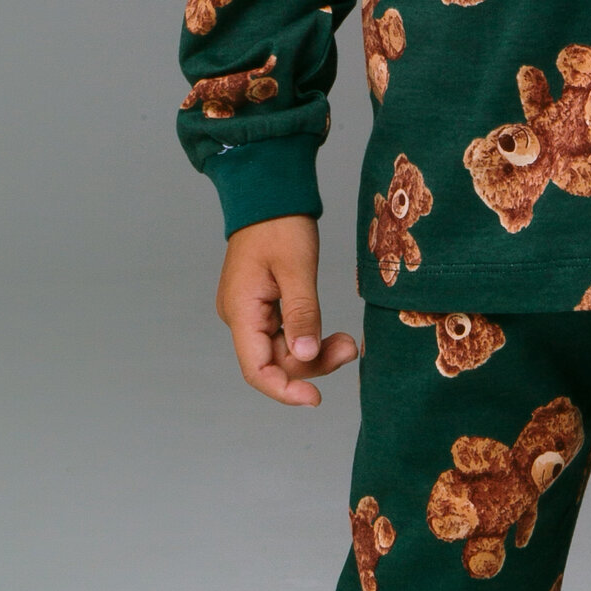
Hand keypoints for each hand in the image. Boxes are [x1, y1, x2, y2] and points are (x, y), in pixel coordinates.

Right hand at [215, 213, 357, 406]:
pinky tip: (330, 335)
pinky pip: (285, 334)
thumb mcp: (296, 267)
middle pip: (274, 362)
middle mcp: (241, 317)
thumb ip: (301, 313)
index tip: (315, 398)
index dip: (284, 390)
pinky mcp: (264, 304)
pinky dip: (308, 337)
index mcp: (241, 311)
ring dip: (314, 352)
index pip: (256, 369)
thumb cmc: (280, 223)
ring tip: (348, 343)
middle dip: (311, 364)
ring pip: (282, 350)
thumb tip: (304, 357)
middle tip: (350, 349)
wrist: (270, 191)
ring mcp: (251, 311)